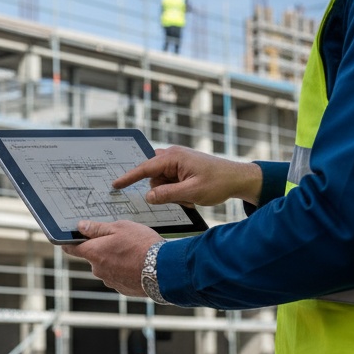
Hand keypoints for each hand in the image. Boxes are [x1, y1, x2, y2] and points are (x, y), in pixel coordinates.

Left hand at [63, 220, 164, 296]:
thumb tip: (80, 226)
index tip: (69, 239)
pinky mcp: (122, 289)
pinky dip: (125, 271)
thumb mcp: (120, 228)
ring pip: (107, 268)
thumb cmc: (142, 245)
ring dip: (115, 261)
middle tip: (120, 241)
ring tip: (133, 253)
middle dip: (102, 249)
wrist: (164, 269)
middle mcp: (98, 270)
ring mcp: (110, 281)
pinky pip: (119, 277)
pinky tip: (138, 264)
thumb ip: (97, 228)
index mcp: (94, 253)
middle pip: (93, 257)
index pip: (71, 249)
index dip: (69, 243)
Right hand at [114, 145, 262, 206]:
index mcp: (174, 157)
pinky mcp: (182, 169)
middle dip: (161, 190)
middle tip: (180, 197)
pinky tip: (190, 195)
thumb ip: (167, 195)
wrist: (238, 178)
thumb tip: (148, 196)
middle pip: (153, 176)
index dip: (128, 177)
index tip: (115, 184)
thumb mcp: (191, 192)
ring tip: (189, 197)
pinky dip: (176, 191)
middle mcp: (173, 156)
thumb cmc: (219, 182)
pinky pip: (170, 182)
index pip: (144, 168)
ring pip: (161, 182)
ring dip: (170, 193)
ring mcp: (178, 162)